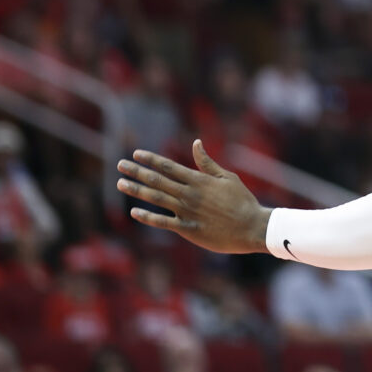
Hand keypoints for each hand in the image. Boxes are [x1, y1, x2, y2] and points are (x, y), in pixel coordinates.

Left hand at [118, 141, 270, 254]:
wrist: (251, 227)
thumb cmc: (242, 201)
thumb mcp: (227, 177)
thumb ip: (207, 162)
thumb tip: (196, 143)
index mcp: (199, 180)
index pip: (169, 167)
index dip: (151, 160)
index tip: (136, 154)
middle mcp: (189, 194)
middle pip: (157, 180)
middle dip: (137, 171)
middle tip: (120, 165)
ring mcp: (187, 211)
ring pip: (156, 199)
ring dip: (136, 190)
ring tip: (120, 183)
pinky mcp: (187, 228)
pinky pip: (163, 222)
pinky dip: (147, 217)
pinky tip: (134, 212)